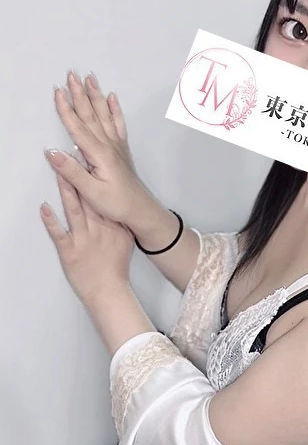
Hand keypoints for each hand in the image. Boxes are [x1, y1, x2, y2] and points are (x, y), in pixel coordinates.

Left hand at [41, 167, 133, 305]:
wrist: (109, 291)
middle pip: (88, 197)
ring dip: (66, 190)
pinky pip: (59, 234)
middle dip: (80, 175)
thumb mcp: (125, 241)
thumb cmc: (115, 267)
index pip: (103, 196)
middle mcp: (98, 228)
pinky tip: (44, 207)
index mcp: (112, 225)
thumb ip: (120, 223)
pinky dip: (51, 221)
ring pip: (74, 210)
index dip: (96, 176)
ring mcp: (83, 239)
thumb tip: (118, 208)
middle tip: (72, 154)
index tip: (91, 157)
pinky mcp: (70, 251)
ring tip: (58, 172)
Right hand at [45, 70, 151, 225]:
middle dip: (79, 94)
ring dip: (95, 96)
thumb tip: (52, 152)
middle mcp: (108, 146)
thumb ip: (72, 171)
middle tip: (71, 74)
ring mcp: (116, 146)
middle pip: (90, 115)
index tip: (57, 91)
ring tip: (90, 78)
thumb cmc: (117, 204)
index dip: (66, 109)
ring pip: (103, 115)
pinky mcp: (121, 150)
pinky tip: (112, 97)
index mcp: (99, 154)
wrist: (141, 210)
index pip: (78, 127)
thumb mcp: (91, 192)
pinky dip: (115, 109)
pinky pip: (118, 125)